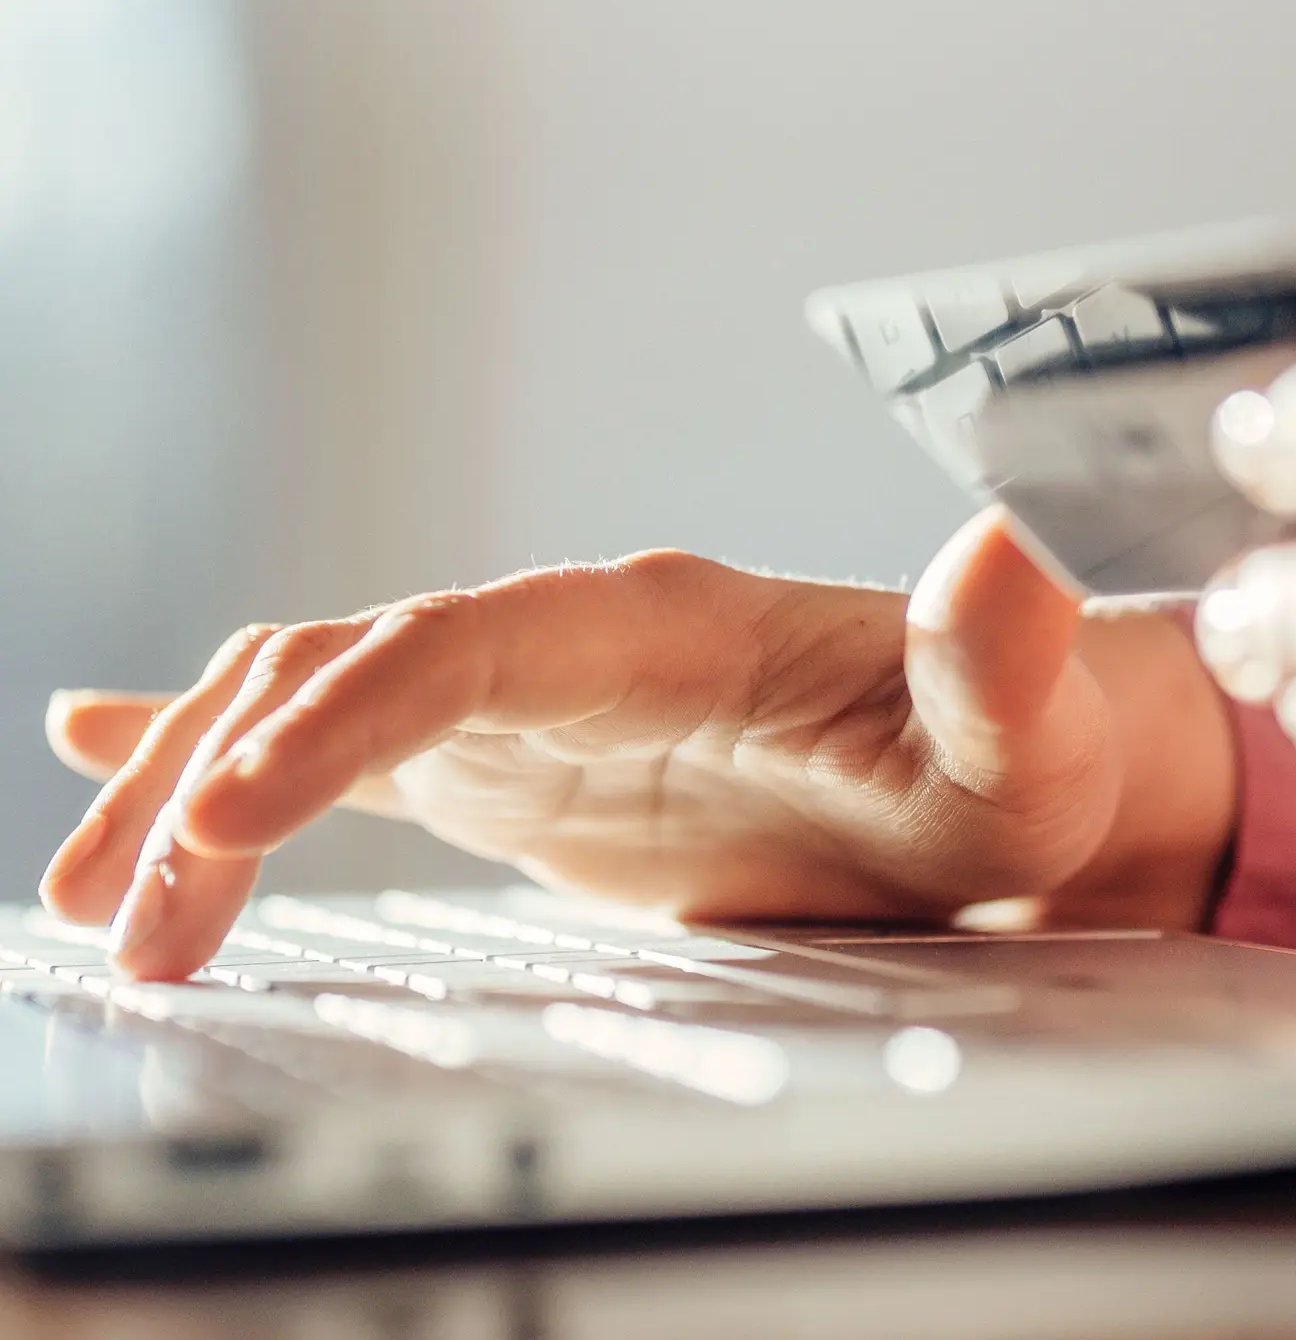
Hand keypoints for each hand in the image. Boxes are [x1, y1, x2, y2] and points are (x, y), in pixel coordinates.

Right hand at [42, 511, 1236, 980]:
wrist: (992, 765)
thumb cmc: (1009, 755)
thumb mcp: (1025, 734)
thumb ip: (1002, 655)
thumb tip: (1001, 547)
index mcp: (671, 622)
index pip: (468, 639)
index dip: (343, 712)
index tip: (228, 817)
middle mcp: (579, 636)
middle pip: (356, 662)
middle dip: (222, 773)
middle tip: (126, 917)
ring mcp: (541, 693)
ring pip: (323, 696)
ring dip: (201, 783)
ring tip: (100, 903)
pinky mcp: (527, 752)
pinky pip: (351, 730)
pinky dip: (234, 748)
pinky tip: (116, 755)